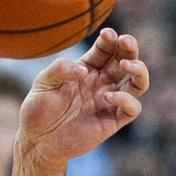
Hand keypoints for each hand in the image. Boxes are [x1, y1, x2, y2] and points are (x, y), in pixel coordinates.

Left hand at [19, 28, 148, 164]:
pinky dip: (127, 99)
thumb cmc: (38, 110)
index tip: (107, 34)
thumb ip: (59, 70)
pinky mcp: (113, 121)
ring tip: (126, 64)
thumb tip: (83, 70)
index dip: (110, 40)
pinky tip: (108, 97)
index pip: (106, 49)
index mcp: (86, 69)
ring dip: (139, 70)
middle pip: (126, 60)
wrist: (37, 141)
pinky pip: (132, 108)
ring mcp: (109, 101)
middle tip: (125, 41)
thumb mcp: (43, 84)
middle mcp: (102, 82)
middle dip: (130, 48)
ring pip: (138, 82)